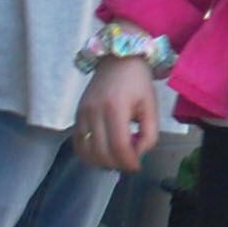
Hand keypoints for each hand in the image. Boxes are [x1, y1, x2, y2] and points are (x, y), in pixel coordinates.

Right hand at [73, 57, 164, 171]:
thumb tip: (137, 154)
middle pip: (101, 152)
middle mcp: (94, 111)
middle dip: (117, 164)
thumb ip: (149, 133)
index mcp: (115, 108)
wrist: (117, 60)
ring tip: (117, 158)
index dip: (128, 162)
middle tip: (129, 162)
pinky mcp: (76, 114)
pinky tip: (101, 154)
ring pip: (86, 151)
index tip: (137, 166)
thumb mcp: (151, 106)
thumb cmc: (138, 82)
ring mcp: (82, 113)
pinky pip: (77, 143)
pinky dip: (88, 154)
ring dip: (102, 162)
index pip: (118, 146)